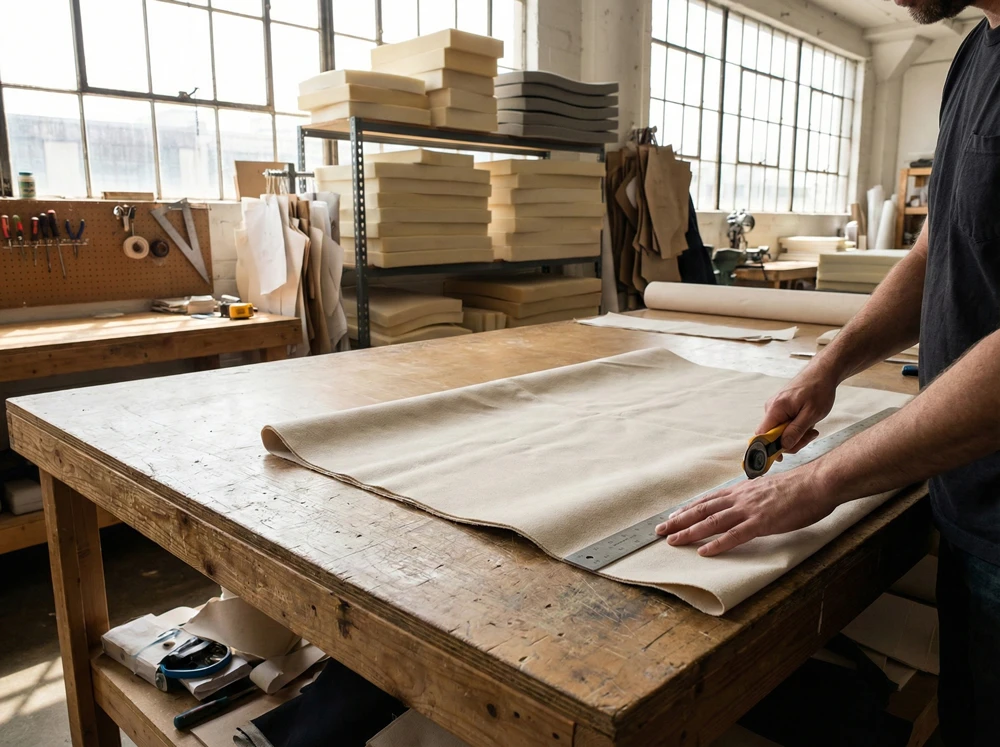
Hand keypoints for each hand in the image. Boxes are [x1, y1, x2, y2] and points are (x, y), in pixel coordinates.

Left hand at [654, 464, 838, 555]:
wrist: (817, 483)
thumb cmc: (799, 488)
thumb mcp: (769, 489)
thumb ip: (754, 498)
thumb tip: (746, 505)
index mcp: (742, 491)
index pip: (708, 500)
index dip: (688, 509)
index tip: (673, 517)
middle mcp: (740, 498)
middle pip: (703, 510)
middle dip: (679, 521)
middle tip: (660, 531)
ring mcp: (749, 510)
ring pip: (712, 522)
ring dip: (690, 532)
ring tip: (672, 541)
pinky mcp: (762, 522)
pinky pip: (735, 535)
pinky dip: (718, 544)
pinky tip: (704, 552)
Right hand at [760, 364, 838, 453]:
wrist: (822, 373)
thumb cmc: (819, 390)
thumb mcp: (812, 414)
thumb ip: (796, 431)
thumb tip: (783, 446)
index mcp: (775, 409)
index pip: (761, 435)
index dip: (767, 449)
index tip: (780, 458)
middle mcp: (771, 409)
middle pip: (772, 436)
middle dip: (790, 442)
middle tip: (810, 436)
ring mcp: (775, 408)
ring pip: (779, 432)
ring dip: (796, 435)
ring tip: (812, 427)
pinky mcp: (781, 408)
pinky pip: (784, 425)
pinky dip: (796, 428)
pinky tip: (807, 422)